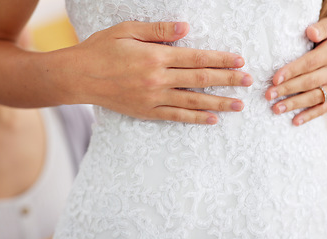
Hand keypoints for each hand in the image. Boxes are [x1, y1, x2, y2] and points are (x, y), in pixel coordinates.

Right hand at [53, 21, 251, 124]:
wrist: (78, 77)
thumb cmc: (101, 49)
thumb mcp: (127, 30)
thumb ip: (158, 30)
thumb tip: (186, 29)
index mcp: (156, 56)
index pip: (197, 58)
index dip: (220, 60)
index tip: (239, 61)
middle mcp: (158, 79)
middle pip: (200, 80)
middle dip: (227, 81)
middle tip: (248, 82)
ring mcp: (153, 98)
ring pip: (192, 101)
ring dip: (218, 103)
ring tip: (238, 105)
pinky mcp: (146, 111)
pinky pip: (175, 117)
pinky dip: (194, 119)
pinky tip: (211, 120)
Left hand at [264, 17, 326, 125]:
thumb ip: (321, 28)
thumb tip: (310, 32)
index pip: (309, 64)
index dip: (291, 71)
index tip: (275, 79)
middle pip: (308, 82)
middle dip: (287, 90)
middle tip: (268, 95)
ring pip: (313, 97)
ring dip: (293, 104)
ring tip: (275, 108)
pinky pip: (322, 109)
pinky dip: (309, 116)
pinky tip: (294, 121)